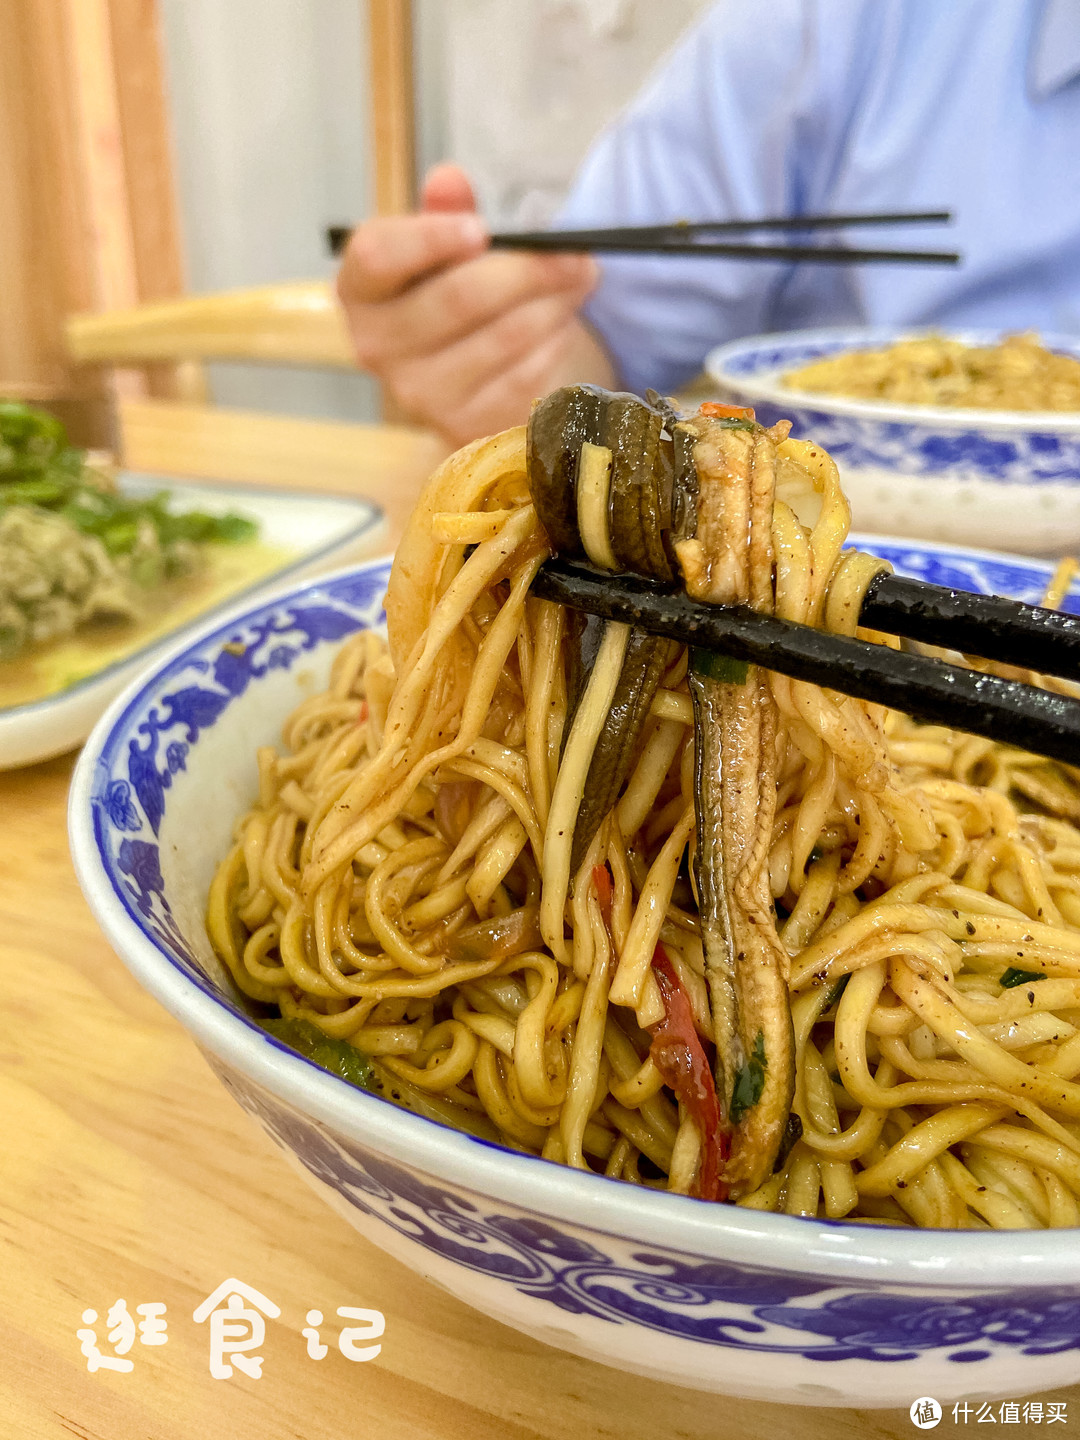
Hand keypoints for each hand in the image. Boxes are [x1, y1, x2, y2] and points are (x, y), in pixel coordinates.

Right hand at [335, 164, 615, 445]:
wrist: (465, 377)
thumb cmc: (449, 295)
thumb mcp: (442, 247)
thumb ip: (446, 212)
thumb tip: (449, 179)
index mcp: (361, 289)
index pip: (378, 257)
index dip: (429, 238)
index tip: (482, 228)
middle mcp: (377, 346)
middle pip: (458, 298)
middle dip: (528, 269)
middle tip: (576, 252)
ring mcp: (419, 394)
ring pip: (504, 336)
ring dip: (554, 303)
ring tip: (580, 279)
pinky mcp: (464, 425)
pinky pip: (524, 375)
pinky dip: (553, 343)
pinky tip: (562, 323)